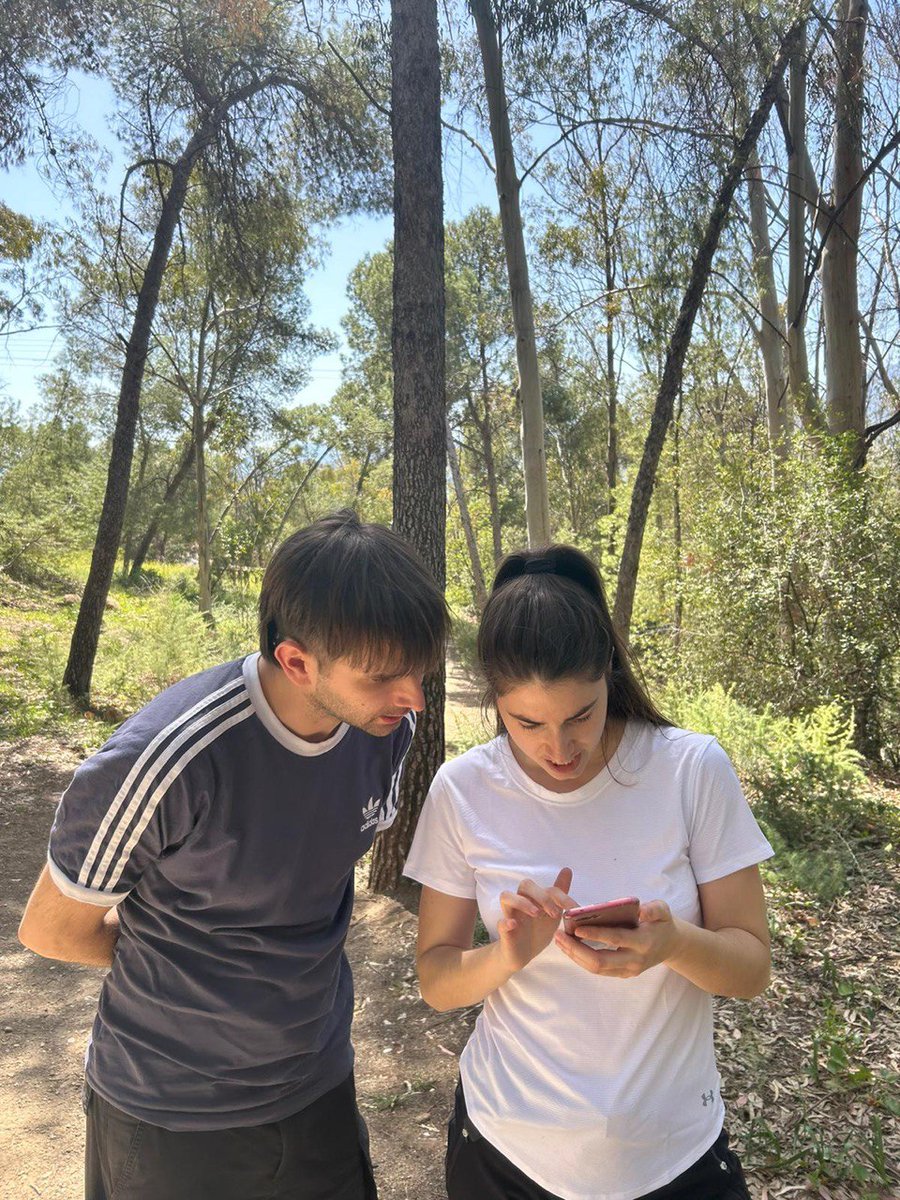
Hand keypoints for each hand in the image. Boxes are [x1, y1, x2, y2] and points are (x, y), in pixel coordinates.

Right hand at [497, 868, 576, 973]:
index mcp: (535, 899)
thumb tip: (567, 869)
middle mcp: (522, 903)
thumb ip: (559, 895)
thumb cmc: (537, 931)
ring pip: (507, 896)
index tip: (573, 909)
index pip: (547, 889)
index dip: (562, 896)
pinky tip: (514, 925)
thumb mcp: (552, 914)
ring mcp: (511, 915)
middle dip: (542, 896)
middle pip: (525, 885)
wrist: (523, 955)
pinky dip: (506, 922)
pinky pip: (500, 923)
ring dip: (522, 902)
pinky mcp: (505, 932)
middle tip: (555, 914)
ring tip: (536, 914)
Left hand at [553, 899, 681, 978]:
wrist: (672, 946)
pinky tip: (570, 948)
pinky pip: (599, 970)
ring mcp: (628, 970)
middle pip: (600, 961)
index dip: (595, 935)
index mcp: (643, 942)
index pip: (615, 939)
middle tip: (559, 935)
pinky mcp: (623, 974)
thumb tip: (641, 910)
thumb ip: (654, 909)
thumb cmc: (662, 923)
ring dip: (575, 956)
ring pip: (596, 969)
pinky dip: (582, 960)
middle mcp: (635, 960)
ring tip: (559, 941)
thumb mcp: (664, 911)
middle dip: (576, 949)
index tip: (576, 928)